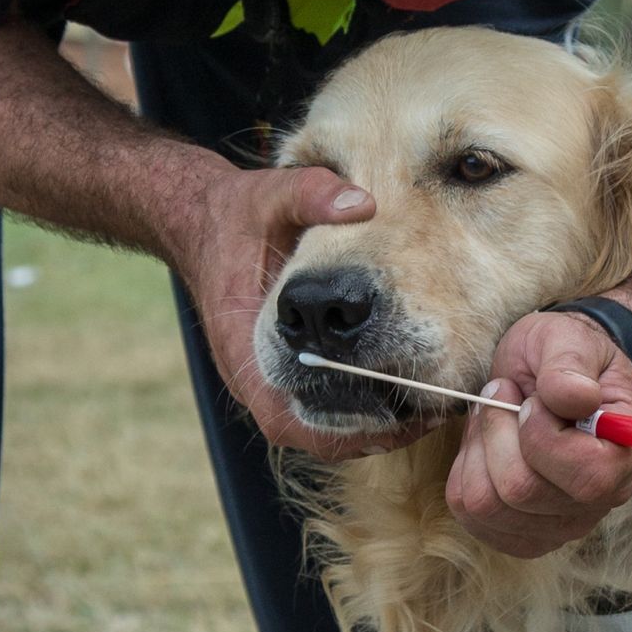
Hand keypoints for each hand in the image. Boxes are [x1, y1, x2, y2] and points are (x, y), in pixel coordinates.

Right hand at [177, 164, 425, 458]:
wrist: (200, 222)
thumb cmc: (235, 215)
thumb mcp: (269, 196)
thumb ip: (311, 195)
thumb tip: (362, 202)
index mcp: (246, 349)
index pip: (295, 420)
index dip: (349, 429)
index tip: (402, 417)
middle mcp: (253, 377)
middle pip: (317, 435)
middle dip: (373, 433)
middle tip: (432, 415)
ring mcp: (267, 378)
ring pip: (324, 427)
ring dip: (372, 425)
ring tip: (429, 408)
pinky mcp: (283, 371)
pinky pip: (325, 406)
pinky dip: (362, 407)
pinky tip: (404, 389)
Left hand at [446, 311, 631, 556]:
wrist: (548, 371)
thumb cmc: (562, 354)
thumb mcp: (567, 337)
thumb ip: (571, 362)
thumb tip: (577, 398)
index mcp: (629, 447)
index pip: (587, 476)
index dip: (541, 435)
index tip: (532, 399)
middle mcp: (604, 496)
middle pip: (522, 491)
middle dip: (497, 432)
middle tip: (503, 395)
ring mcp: (565, 522)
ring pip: (488, 505)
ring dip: (478, 450)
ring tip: (495, 418)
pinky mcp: (525, 532)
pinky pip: (472, 516)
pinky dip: (466, 472)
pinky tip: (487, 446)